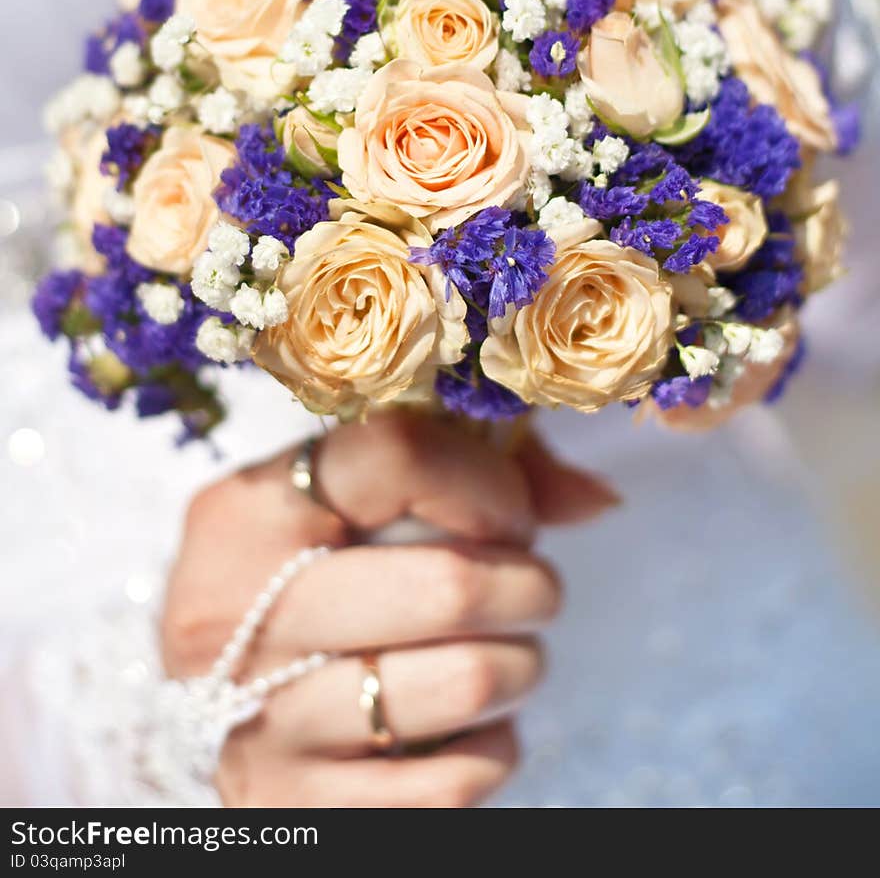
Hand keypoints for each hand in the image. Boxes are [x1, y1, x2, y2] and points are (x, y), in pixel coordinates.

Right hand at [161, 413, 616, 807]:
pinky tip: (471, 725)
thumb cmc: (313, 573)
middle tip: (527, 589)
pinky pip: (451, 786)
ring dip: (519, 667)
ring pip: (466, 684)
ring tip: (505, 652)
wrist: (213, 705)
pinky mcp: (290, 806)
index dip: (487, 482)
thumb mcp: (356, 498)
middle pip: (450, 586)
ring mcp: (259, 718)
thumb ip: (475, 468)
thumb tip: (595, 500)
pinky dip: (491, 752)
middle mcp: (233, 610)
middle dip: (528, 586)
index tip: (508, 513)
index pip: (396, 457)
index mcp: (246, 510)